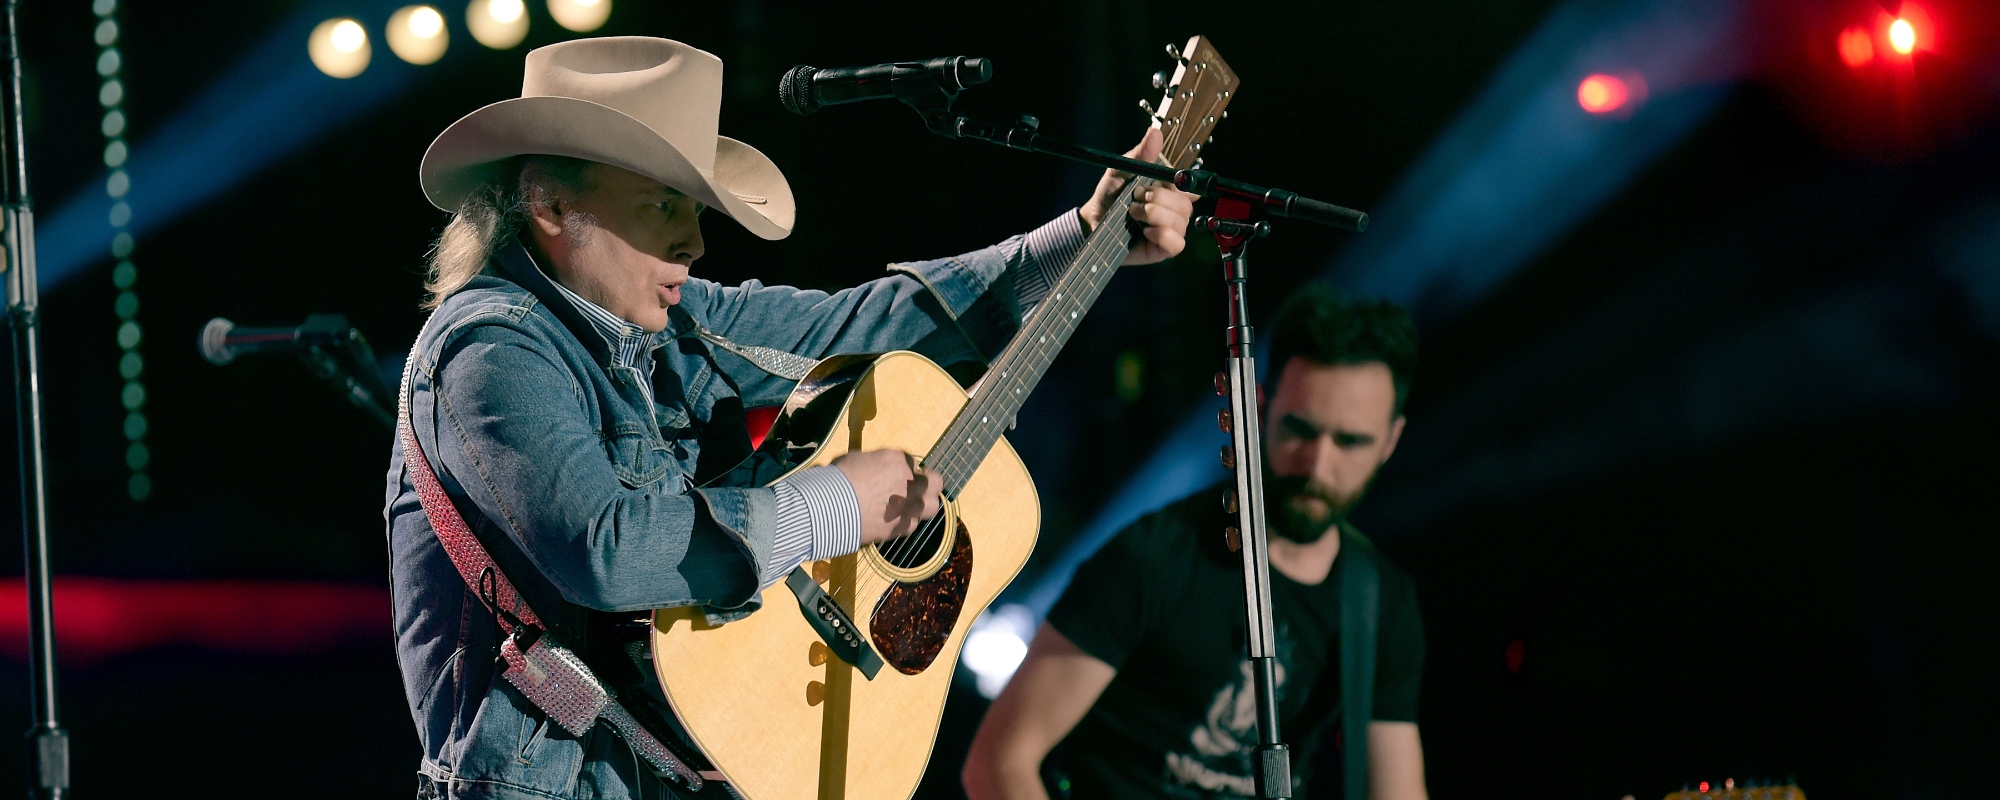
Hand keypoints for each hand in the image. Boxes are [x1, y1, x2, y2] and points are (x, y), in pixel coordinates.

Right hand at [832, 449, 941, 545]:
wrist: (831, 507)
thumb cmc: (839, 478)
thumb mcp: (859, 459)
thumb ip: (877, 463)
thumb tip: (878, 469)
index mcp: (898, 460)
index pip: (914, 462)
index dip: (906, 469)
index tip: (898, 474)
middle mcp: (910, 483)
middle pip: (935, 482)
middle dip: (928, 484)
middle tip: (915, 488)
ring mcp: (908, 506)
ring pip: (932, 507)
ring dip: (921, 505)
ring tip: (907, 506)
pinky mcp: (900, 527)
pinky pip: (912, 524)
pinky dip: (905, 522)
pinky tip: (893, 520)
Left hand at [1077, 128, 1197, 265]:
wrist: (1093, 220)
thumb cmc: (1110, 195)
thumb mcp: (1122, 169)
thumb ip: (1141, 153)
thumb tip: (1155, 132)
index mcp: (1169, 189)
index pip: (1191, 186)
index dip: (1182, 184)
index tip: (1167, 181)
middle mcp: (1174, 210)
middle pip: (1186, 205)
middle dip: (1159, 199)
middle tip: (1137, 198)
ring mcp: (1171, 230)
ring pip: (1181, 222)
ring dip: (1154, 215)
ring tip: (1134, 213)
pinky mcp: (1164, 249)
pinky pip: (1176, 243)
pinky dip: (1162, 235)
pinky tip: (1146, 231)